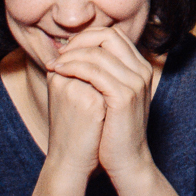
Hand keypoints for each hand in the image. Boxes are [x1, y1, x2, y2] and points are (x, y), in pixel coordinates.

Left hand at [47, 28, 155, 179]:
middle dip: (79, 41)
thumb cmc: (113, 130)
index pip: (113, 35)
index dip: (87, 37)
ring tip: (54, 65)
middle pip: (108, 36)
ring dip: (71, 55)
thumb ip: (103, 74)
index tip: (67, 51)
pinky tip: (59, 73)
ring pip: (98, 52)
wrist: (126, 160)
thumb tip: (76, 53)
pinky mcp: (124, 96)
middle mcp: (141, 70)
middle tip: (60, 54)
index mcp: (140, 67)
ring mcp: (135, 82)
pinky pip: (93, 71)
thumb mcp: (111, 96)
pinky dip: (72, 68)